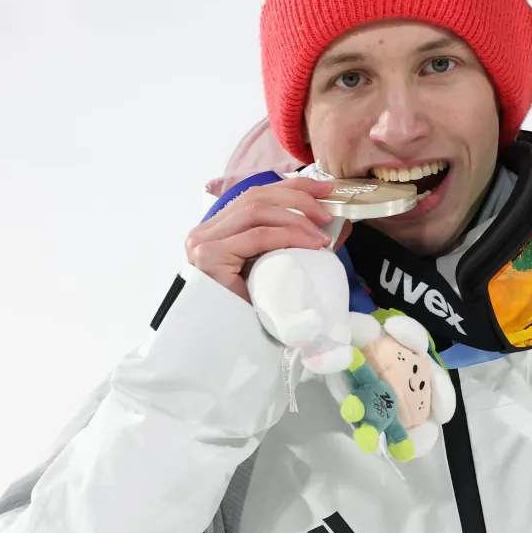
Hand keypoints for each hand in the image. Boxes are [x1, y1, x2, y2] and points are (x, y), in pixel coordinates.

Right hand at [184, 177, 351, 301]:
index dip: (292, 187)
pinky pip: (257, 236)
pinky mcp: (209, 257)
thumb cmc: (254, 310)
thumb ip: (287, 243)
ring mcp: (203, 242)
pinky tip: (310, 243)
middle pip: (256, 197)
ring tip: (321, 236)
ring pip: (257, 211)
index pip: (256, 195)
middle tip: (327, 213)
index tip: (324, 189)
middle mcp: (205, 231)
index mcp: (218, 229)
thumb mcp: (272, 267)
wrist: (231, 345)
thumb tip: (328, 226)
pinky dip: (288, 235)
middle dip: (298, 198)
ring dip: (297, 219)